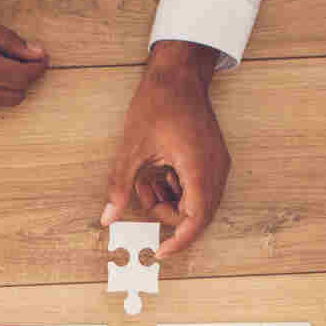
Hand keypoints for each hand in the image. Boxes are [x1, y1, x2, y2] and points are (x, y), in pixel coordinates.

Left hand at [102, 41, 227, 258]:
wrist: (178, 73)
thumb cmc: (158, 103)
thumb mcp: (131, 148)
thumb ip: (119, 187)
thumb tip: (107, 217)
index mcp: (199, 168)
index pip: (196, 219)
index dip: (179, 241)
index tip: (160, 252)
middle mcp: (215, 169)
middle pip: (197, 214)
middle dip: (168, 215)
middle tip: (143, 197)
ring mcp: (217, 163)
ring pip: (197, 202)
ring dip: (171, 200)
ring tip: (146, 180)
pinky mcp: (213, 159)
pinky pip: (198, 187)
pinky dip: (177, 188)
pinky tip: (158, 172)